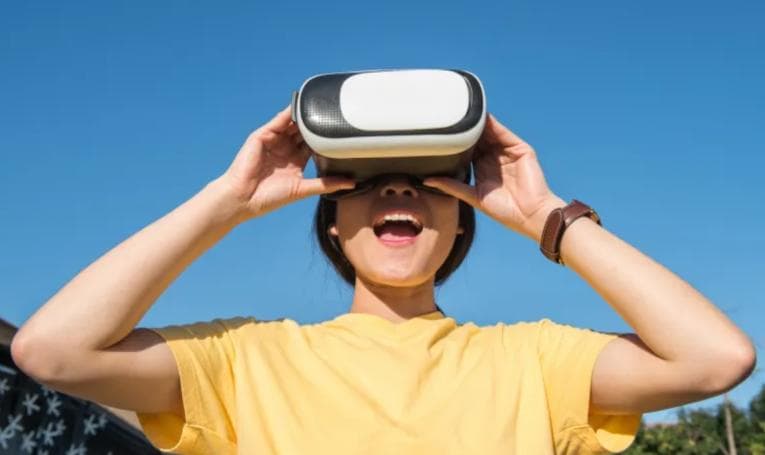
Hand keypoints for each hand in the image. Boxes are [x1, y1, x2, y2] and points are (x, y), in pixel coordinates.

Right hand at [216, 105, 354, 220]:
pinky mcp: (262, 135)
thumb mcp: (303, 189)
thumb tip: (352, 183)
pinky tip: (301, 105)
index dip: (327, 137)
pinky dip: (289, 113)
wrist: (244, 199)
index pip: (314, 144)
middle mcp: (285, 148)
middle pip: (305, 131)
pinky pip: (278, 120)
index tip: (343, 130)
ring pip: (293, 123)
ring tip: (321, 104)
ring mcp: (273, 140)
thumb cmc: (269, 198)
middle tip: (336, 112)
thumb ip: (327, 184)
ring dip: (305, 114)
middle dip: (318, 123)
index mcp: (295, 160)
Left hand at [423, 113, 566, 242]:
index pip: (467, 150)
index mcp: (483, 170)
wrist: (529, 216)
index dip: (455, 142)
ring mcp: (508, 153)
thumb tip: (428, 180)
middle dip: (465, 129)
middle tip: (448, 116)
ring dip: (477, 123)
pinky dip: (493, 124)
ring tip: (461, 110)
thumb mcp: (473, 196)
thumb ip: (452, 186)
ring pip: (489, 133)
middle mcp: (495, 159)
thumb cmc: (505, 211)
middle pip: (478, 139)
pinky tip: (481, 116)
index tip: (439, 132)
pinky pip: (503, 133)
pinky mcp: (520, 149)